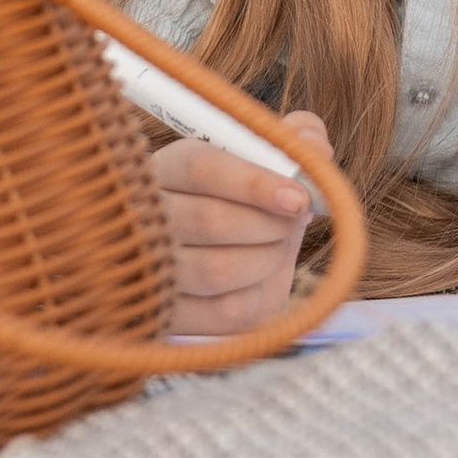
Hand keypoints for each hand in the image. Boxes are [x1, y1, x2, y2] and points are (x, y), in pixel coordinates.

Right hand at [154, 111, 329, 334]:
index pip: (201, 167)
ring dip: (267, 259)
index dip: (254, 182)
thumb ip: (288, 142)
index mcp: (165, 168)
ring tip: (275, 248)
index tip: (299, 197)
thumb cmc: (239, 202)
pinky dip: (256, 297)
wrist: (223, 259)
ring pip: (217, 270)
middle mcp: (144, 217)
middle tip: (294, 221)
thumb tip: (313, 142)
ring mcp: (148, 270)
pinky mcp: (167, 316)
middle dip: (270, 224)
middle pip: (210, 220)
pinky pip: (223, 312)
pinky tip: (257, 280)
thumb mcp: (261, 164)